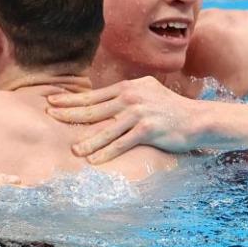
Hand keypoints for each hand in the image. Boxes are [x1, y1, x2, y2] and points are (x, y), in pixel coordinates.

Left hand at [47, 76, 196, 163]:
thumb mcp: (146, 94)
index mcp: (128, 87)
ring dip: (88, 140)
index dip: (71, 99)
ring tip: (73, 149)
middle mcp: (131, 96)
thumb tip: (102, 104)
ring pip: (106, 129)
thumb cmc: (169, 109)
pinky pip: (122, 143)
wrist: (197, 118)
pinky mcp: (148, 129)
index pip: (93, 94)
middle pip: (94, 108)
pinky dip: (107, 152)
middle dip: (70, 113)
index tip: (52, 101)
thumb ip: (125, 97)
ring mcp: (139, 112)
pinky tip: (94, 160)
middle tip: (50, 116)